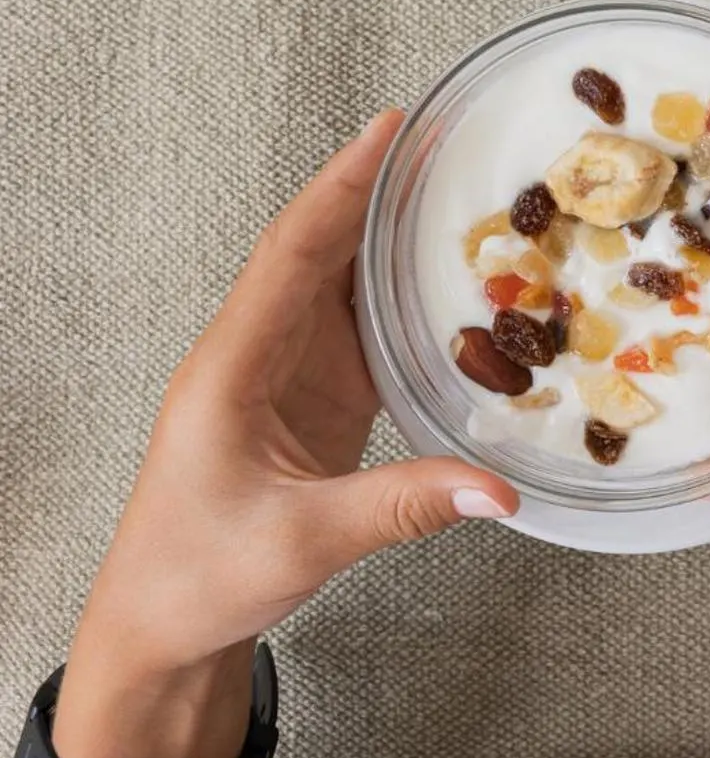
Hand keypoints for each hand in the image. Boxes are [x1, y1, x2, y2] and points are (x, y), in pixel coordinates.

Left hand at [54, 112, 517, 757]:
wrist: (161, 628)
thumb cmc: (198, 577)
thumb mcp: (302, 541)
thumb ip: (403, 506)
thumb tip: (499, 488)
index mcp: (232, 364)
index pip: (293, 251)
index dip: (343, 186)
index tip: (391, 129)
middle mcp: (255, 352)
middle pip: (318, 246)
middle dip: (377, 185)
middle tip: (444, 135)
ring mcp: (283, 372)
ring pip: (340, 279)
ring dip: (392, 232)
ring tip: (458, 186)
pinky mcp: (312, 399)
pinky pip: (360, 323)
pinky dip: (404, 291)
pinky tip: (451, 277)